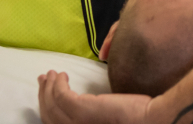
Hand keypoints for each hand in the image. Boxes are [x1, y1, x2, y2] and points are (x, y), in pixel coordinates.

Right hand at [38, 71, 153, 123]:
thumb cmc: (134, 119)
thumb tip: (89, 106)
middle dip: (44, 95)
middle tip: (43, 80)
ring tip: (51, 74)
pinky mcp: (82, 110)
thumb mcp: (105, 120)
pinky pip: (62, 94)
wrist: (149, 120)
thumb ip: (93, 116)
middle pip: (49, 115)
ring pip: (53, 104)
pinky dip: (58, 84)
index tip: (46, 92)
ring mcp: (76, 123)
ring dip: (49, 87)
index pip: (55, 123)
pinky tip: (63, 74)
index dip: (47, 107)